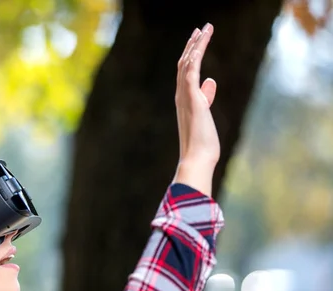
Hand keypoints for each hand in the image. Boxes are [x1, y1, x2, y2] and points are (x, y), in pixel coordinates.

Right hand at [173, 23, 219, 196]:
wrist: (197, 158)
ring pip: (187, 63)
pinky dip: (196, 54)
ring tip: (204, 29)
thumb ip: (206, 98)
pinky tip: (201, 41)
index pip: (186, 74)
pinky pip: (191, 70)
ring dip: (196, 45)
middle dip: (192, 45)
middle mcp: (181, 96)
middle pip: (184, 64)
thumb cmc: (202, 144)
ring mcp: (185, 96)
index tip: (198, 42)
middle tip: (200, 29)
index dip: (191, 56)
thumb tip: (211, 81)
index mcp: (184, 101)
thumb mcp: (206, 116)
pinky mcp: (191, 97)